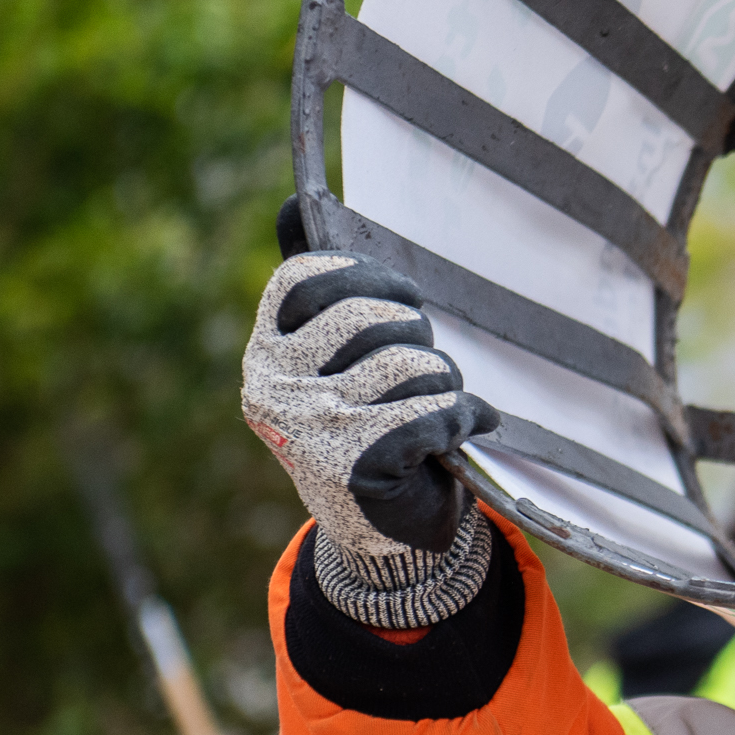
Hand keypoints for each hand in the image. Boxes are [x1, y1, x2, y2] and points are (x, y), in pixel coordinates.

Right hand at [243, 222, 499, 566]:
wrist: (386, 533)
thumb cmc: (371, 424)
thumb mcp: (338, 356)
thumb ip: (322, 287)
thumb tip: (294, 200)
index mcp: (268, 350)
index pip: (309, 277)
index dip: (371, 277)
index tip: (403, 298)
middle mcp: (275, 387)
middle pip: (373, 318)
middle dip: (419, 336)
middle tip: (424, 368)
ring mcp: (312, 428)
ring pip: (412, 365)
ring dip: (446, 383)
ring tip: (440, 406)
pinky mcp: (355, 465)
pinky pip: (436, 412)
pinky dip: (466, 419)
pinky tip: (466, 431)